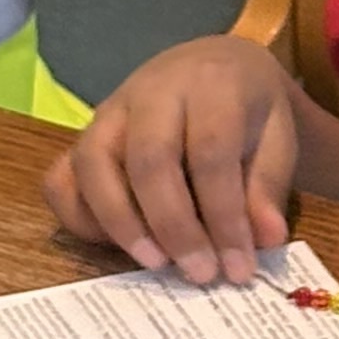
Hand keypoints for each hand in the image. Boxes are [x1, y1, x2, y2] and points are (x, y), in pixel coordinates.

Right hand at [42, 35, 306, 281]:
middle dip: (173, 226)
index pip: (211, 152)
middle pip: (148, 159)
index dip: (224, 216)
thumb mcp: (278, 136)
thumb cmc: (247, 107)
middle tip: (199, 273)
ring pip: (92, 163)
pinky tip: (114, 245)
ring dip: (119, 223)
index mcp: (210, 84)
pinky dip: (78, 216)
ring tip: (155, 264)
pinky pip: (61, 176)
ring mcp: (109, 111)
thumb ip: (268, 186)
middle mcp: (152, 92)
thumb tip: (265, 239)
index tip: (238, 268)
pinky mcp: (84, 134)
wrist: (214, 65)